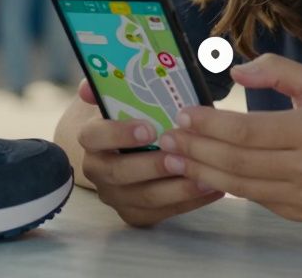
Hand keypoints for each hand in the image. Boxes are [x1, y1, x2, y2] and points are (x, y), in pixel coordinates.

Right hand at [75, 80, 222, 226]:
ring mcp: (115, 196)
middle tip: (181, 156)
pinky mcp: (134, 214)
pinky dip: (189, 202)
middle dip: (152, 166)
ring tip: (206, 176)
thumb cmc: (129, 118)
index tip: (149, 128)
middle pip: (120, 173)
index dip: (119, 134)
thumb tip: (89, 87)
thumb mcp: (118, 99)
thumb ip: (108, 87)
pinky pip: (162, 213)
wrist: (123, 150)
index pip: (95, 137)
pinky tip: (212, 188)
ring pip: (144, 198)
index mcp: (91, 140)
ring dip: (177, 188)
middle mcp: (98, 170)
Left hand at [157, 54, 301, 222]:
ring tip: (174, 158)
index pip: (247, 130)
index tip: (182, 115)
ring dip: (201, 172)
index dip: (210, 124)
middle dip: (196, 149)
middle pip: (238, 161)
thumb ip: (275, 70)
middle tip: (167, 138)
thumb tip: (234, 71)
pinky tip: (204, 172)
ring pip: (241, 186)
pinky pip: (255, 198)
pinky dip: (227, 185)